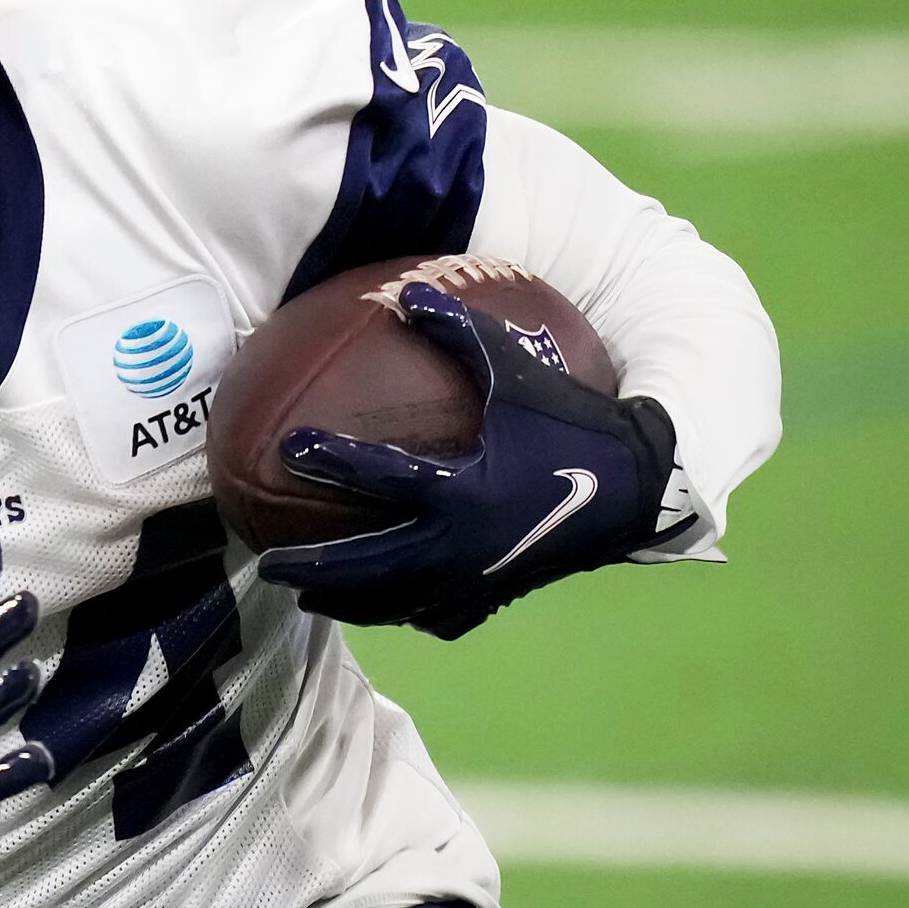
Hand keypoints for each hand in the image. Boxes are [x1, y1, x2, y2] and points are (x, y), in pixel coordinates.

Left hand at [256, 280, 679, 638]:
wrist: (642, 486)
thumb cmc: (575, 422)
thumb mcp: (520, 372)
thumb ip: (461, 333)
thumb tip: (408, 290)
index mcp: (466, 489)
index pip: (382, 475)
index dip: (332, 458)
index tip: (289, 447)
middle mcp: (464, 544)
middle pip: (371, 567)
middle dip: (314, 570)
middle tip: (266, 565)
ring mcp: (479, 578)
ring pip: (397, 603)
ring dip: (348, 602)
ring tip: (306, 598)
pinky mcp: (498, 595)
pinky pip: (440, 617)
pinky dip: (405, 615)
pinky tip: (383, 610)